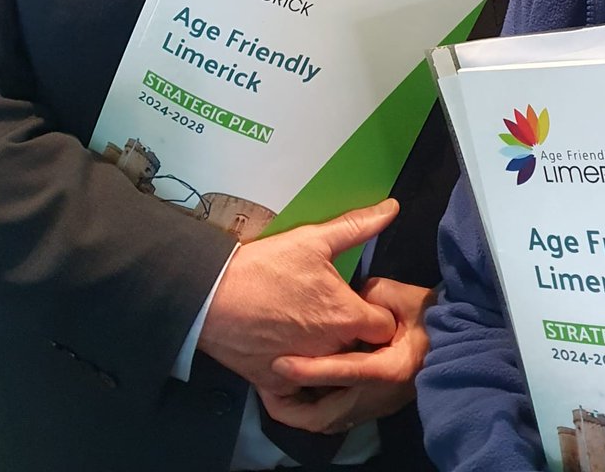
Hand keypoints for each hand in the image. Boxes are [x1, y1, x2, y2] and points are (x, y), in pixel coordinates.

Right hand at [197, 199, 399, 391]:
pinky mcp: (275, 385)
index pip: (385, 327)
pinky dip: (302, 385)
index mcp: (345, 317)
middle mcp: (330, 351)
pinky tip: (299, 363)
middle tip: (339, 316)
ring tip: (316, 333)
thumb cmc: (266, 266)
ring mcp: (304, 371)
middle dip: (357, 337)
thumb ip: (357, 225)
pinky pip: (299, 397)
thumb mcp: (314, 239)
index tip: (365, 303)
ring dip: (332, 358)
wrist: (212, 296)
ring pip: (333, 372)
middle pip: (360, 350)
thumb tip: (392, 207)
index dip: (380, 313)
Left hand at [258, 278, 435, 431]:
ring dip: (300, 411)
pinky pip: (336, 417)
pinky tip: (301, 391)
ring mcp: (377, 407)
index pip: (344, 373)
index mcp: (390, 369)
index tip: (281, 364)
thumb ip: (371, 297)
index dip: (310, 370)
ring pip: (327, 423)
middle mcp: (380, 397)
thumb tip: (346, 301)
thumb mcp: (403, 296)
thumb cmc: (430, 316)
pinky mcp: (374, 408)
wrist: (458, 340)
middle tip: (268, 390)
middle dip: (292, 408)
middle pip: (326, 417)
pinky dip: (314, 408)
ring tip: (277, 392)